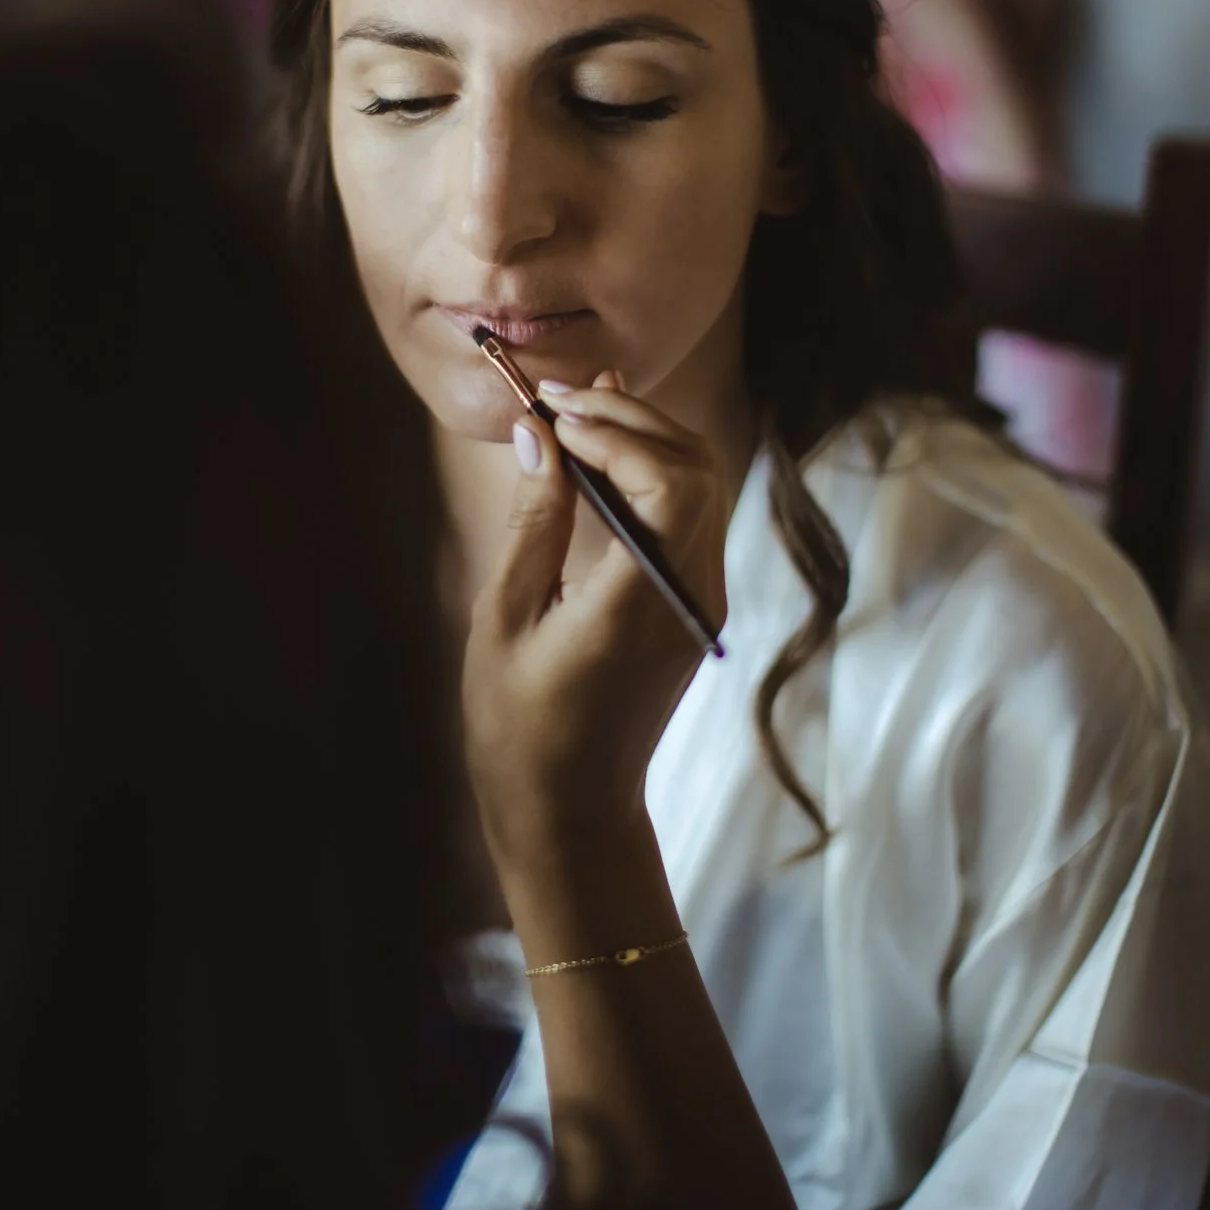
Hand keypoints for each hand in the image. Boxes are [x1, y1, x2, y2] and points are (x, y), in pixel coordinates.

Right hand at [462, 371, 728, 873]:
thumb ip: (532, 518)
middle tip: (559, 397)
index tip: (554, 409)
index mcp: (643, 602)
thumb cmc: (519, 725)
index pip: (671, 482)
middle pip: (697, 469)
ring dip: (644, 439)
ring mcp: (703, 601)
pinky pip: (689, 516)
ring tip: (575, 411)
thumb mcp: (506, 616)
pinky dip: (650, 473)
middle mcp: (692, 595)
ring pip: (702, 485)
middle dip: (633, 419)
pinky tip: (599, 455)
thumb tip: (535, 432)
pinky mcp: (695, 606)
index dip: (618, 430)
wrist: (571, 812)